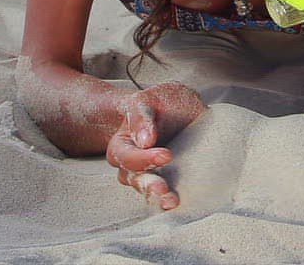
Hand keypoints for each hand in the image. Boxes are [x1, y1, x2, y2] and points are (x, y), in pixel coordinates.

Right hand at [106, 82, 204, 209]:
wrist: (177, 108)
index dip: (144, 159)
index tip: (167, 155)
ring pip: (149, 191)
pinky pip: (164, 195)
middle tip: (163, 188)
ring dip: (160, 197)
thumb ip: (142, 117)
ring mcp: (148, 176)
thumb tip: (144, 141)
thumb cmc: (158, 102)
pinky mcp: (167, 181)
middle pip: (135, 179)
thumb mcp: (148, 100)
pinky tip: (181, 203)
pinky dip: (170, 199)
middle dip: (149, 185)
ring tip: (172, 201)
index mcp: (122, 145)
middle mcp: (130, 166)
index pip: (127, 157)